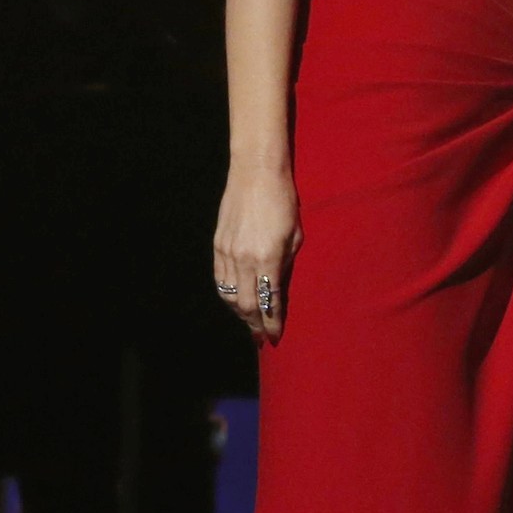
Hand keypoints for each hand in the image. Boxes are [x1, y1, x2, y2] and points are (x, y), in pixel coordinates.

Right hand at [214, 163, 298, 341]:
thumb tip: (278, 289)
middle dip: (256, 324)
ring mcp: (227, 252)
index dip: (273, 322)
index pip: (270, 301)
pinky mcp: (217, 245)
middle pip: (247, 304)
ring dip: (240, 313)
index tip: (276, 336)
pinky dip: (228, 296)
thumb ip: (286, 265)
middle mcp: (244, 259)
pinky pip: (220, 279)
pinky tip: (235, 302)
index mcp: (268, 258)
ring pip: (230, 295)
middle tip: (262, 338)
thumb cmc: (284, 202)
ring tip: (250, 324)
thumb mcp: (295, 235)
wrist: (256, 174)